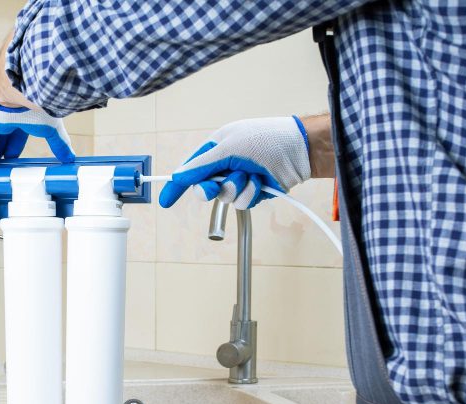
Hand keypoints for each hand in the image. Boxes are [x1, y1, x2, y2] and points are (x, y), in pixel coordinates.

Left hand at [0, 84, 74, 166]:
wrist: (20, 88)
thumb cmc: (37, 101)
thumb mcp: (51, 128)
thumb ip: (59, 143)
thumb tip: (70, 157)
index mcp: (22, 114)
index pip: (17, 134)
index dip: (15, 147)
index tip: (14, 159)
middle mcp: (7, 116)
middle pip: (2, 138)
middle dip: (2, 151)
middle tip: (1, 165)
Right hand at [159, 116, 310, 209]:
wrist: (300, 150)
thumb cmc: (266, 140)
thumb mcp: (228, 148)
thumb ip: (201, 165)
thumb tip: (178, 176)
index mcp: (216, 147)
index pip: (190, 168)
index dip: (178, 184)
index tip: (165, 201)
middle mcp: (226, 164)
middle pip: (205, 188)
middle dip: (213, 188)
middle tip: (217, 185)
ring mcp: (240, 179)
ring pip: (225, 197)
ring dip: (237, 188)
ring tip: (252, 174)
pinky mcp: (254, 192)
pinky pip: (243, 202)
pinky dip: (251, 193)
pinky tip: (262, 182)